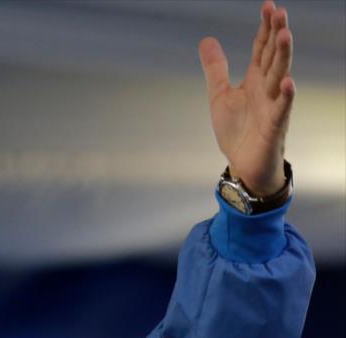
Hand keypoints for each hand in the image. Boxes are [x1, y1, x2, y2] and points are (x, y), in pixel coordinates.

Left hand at [199, 0, 293, 196]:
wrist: (244, 165)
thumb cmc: (237, 130)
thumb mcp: (219, 95)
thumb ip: (215, 68)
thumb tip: (207, 40)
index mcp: (254, 80)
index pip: (262, 49)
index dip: (264, 28)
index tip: (269, 6)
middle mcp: (266, 89)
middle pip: (273, 57)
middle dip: (276, 35)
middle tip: (280, 12)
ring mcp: (272, 106)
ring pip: (280, 77)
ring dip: (283, 57)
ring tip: (284, 35)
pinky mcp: (274, 127)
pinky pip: (281, 110)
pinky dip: (285, 96)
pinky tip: (288, 82)